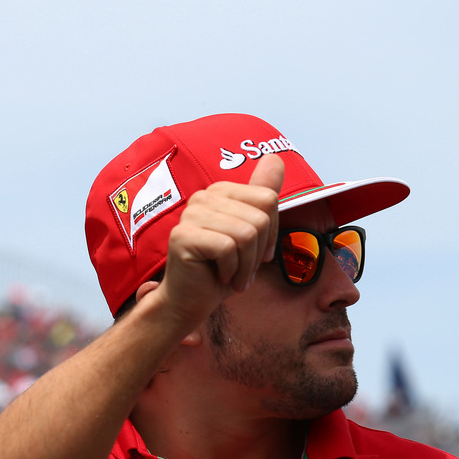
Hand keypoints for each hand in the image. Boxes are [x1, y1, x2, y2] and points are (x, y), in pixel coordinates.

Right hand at [154, 154, 283, 330]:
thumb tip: (275, 158)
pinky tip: (218, 276)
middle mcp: (203, 197)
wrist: (190, 301)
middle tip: (241, 269)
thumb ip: (261, 196)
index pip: (268, 200)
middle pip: (260, 218)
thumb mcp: (251, 233)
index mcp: (220, 191)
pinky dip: (230, 270)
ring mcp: (190, 215)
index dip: (271, 233)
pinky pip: (228, 248)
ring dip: (245, 265)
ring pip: (246, 235)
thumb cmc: (220, 270)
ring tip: (232, 275)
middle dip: (258, 253)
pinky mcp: (183, 236)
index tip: (257, 254)